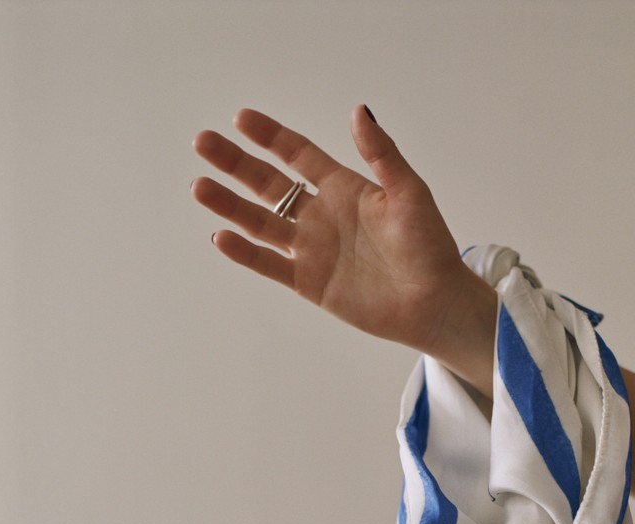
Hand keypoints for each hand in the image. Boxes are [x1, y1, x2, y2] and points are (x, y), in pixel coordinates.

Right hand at [191, 106, 495, 369]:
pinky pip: (271, 265)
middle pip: (269, 184)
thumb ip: (381, 154)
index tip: (241, 119)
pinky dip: (246, 253)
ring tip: (200, 185)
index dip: (270, 137)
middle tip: (204, 143)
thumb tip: (358, 111)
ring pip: (262, 222)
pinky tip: (221, 237)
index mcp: (344, 189)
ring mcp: (313, 250)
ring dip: (230, 205)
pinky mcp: (311, 283)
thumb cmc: (429, 247)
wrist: (434, 302)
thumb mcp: (409, 192)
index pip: (298, 155)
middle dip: (236, 164)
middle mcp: (322, 216)